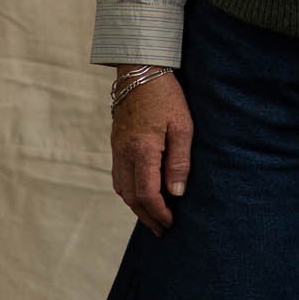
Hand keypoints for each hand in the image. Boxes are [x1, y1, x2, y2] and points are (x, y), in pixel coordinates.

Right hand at [110, 70, 192, 235]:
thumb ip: (180, 162)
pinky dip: (129, 192)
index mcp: (142, 149)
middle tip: (162, 230)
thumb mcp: (183, 126)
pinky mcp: (115, 144)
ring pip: (121, 188)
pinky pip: (118, 176)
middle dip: (146, 216)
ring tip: (153, 217)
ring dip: (136, 207)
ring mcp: (116, 148)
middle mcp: (124, 152)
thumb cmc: (167, 96)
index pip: (146, 193)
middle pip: (130, 196)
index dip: (158, 212)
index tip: (170, 223)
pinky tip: (142, 195)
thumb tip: (176, 194)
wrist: (140, 69)